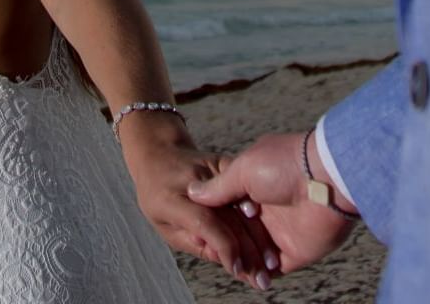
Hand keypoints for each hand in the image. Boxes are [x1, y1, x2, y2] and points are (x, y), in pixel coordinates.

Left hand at [119, 113, 280, 290]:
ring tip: (271, 262)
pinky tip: (269, 234)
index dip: (223, 247)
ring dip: (259, 236)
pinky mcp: (223, 162)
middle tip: (262, 277)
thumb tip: (220, 258)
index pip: (204, 223)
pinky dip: (258, 212)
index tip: (238, 269)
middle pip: (227, 217)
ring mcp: (210, 168)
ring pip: (241, 205)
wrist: (158, 152)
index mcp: (171, 198)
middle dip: (248, 251)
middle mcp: (192, 182)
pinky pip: (245, 189)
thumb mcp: (164, 225)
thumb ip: (191, 242)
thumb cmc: (158, 195)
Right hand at [186, 132, 357, 274]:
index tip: (199, 228)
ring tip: (226, 265)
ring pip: (253, 254)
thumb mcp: (243, 168)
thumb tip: (192, 191)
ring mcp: (282, 232)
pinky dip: (258, 275)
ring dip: (240, 262)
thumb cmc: (286, 165)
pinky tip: (243, 275)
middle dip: (225, 245)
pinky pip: (272, 269)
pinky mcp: (295, 252)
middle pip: (239, 234)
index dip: (214, 220)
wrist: (326, 179)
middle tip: (211, 250)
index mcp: (255, 185)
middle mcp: (268, 209)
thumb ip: (218, 186)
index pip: (229, 209)